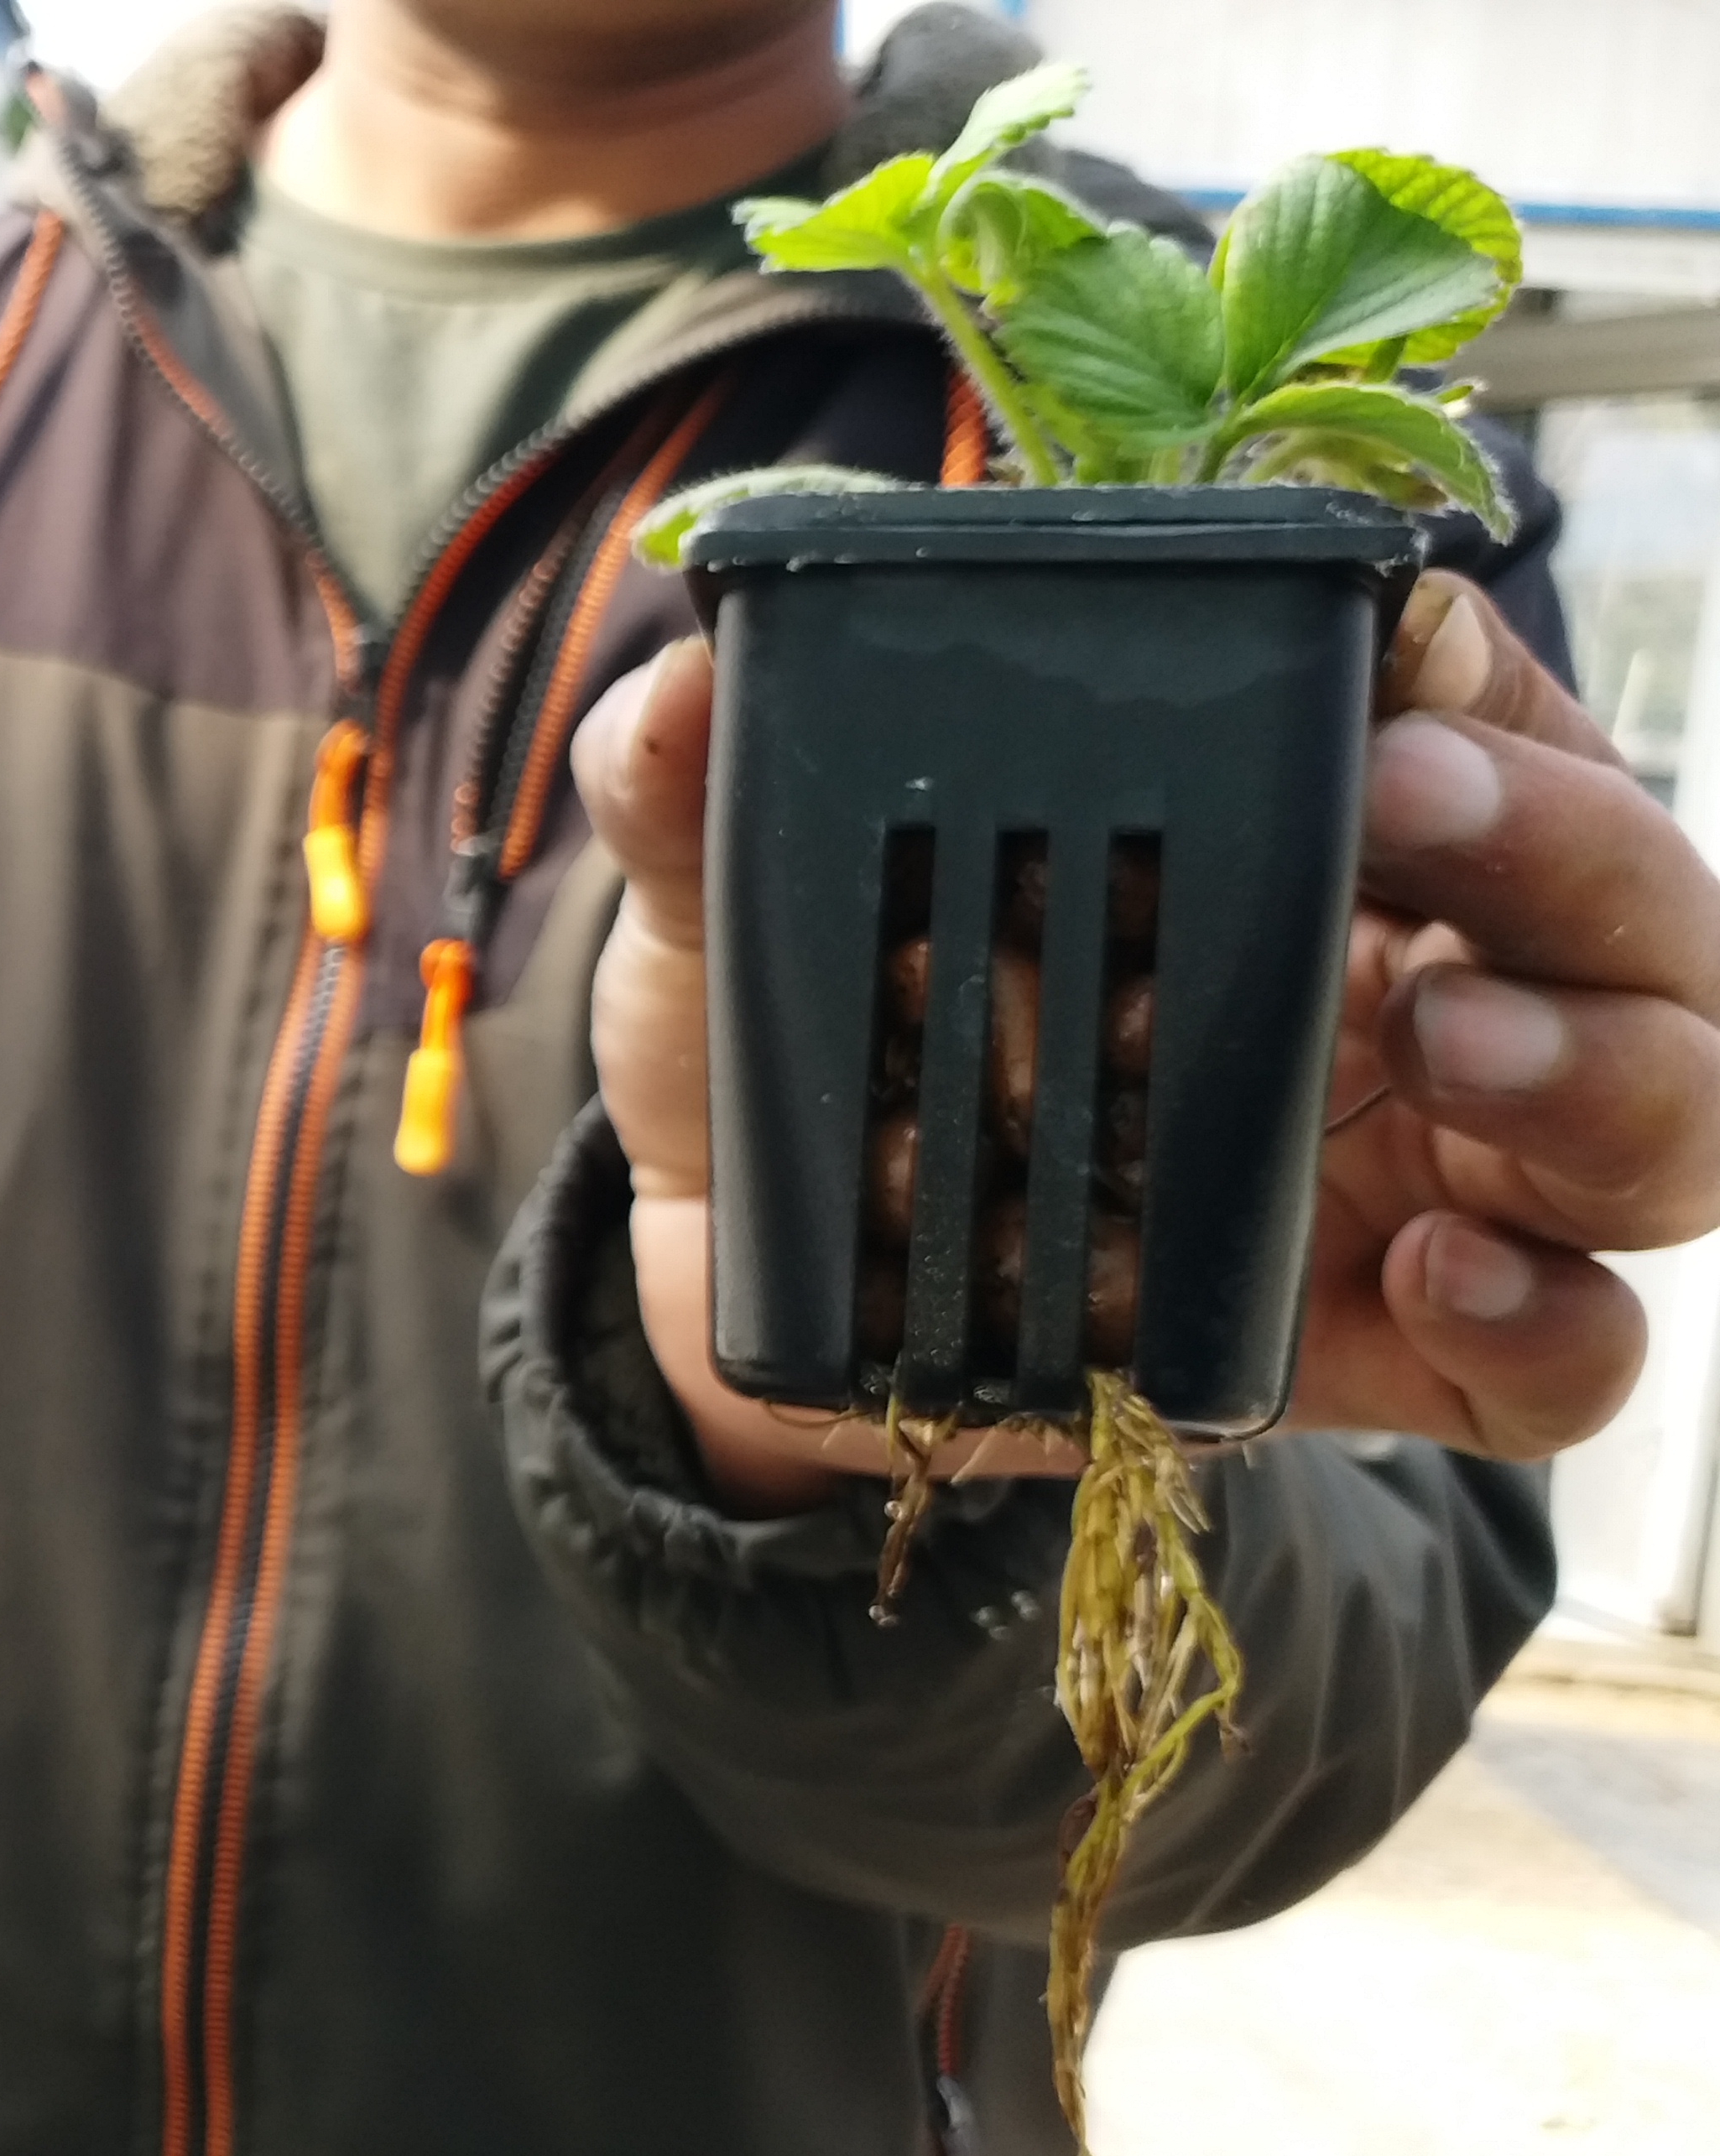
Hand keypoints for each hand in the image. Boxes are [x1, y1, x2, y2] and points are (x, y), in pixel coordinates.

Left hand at [577, 573, 1719, 1511]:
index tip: (1391, 656)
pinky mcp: (1393, 1349)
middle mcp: (1418, 970)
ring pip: (1658, 1110)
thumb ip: (691, 794)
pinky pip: (1569, 1358)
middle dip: (1562, 845)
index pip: (1473, 708)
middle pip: (1625, 899)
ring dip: (1597, 1065)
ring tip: (1449, 1047)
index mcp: (1304, 821)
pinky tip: (1446, 1282)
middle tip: (1412, 812)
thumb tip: (674, 694)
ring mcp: (1431, 1167)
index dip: (1470, 676)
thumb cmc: (793, 1035)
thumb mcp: (722, 911)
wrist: (745, 1280)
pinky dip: (1550, 1324)